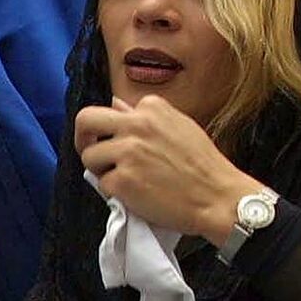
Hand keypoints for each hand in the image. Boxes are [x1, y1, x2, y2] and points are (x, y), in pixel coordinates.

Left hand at [73, 96, 263, 245]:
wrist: (218, 197)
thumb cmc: (203, 166)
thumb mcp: (179, 127)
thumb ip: (145, 116)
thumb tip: (115, 103)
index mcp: (151, 107)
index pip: (113, 110)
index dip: (113, 130)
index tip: (121, 143)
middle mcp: (136, 125)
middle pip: (86, 120)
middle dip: (82, 137)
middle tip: (91, 152)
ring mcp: (127, 152)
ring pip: (89, 157)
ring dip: (101, 170)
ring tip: (125, 180)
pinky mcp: (122, 180)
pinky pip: (102, 184)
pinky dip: (115, 193)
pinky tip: (136, 195)